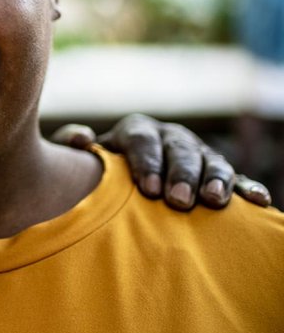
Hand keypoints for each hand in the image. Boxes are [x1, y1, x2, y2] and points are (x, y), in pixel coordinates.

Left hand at [50, 114, 272, 210]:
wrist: (119, 177)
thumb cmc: (97, 169)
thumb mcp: (80, 157)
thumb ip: (72, 144)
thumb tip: (83, 139)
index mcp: (138, 130)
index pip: (143, 141)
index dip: (147, 163)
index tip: (148, 190)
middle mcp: (171, 138)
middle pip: (181, 151)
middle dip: (181, 175)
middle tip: (178, 201)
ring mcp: (197, 155)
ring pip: (212, 162)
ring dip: (215, 180)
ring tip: (214, 202)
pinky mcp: (216, 175)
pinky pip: (237, 178)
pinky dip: (247, 188)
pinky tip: (259, 201)